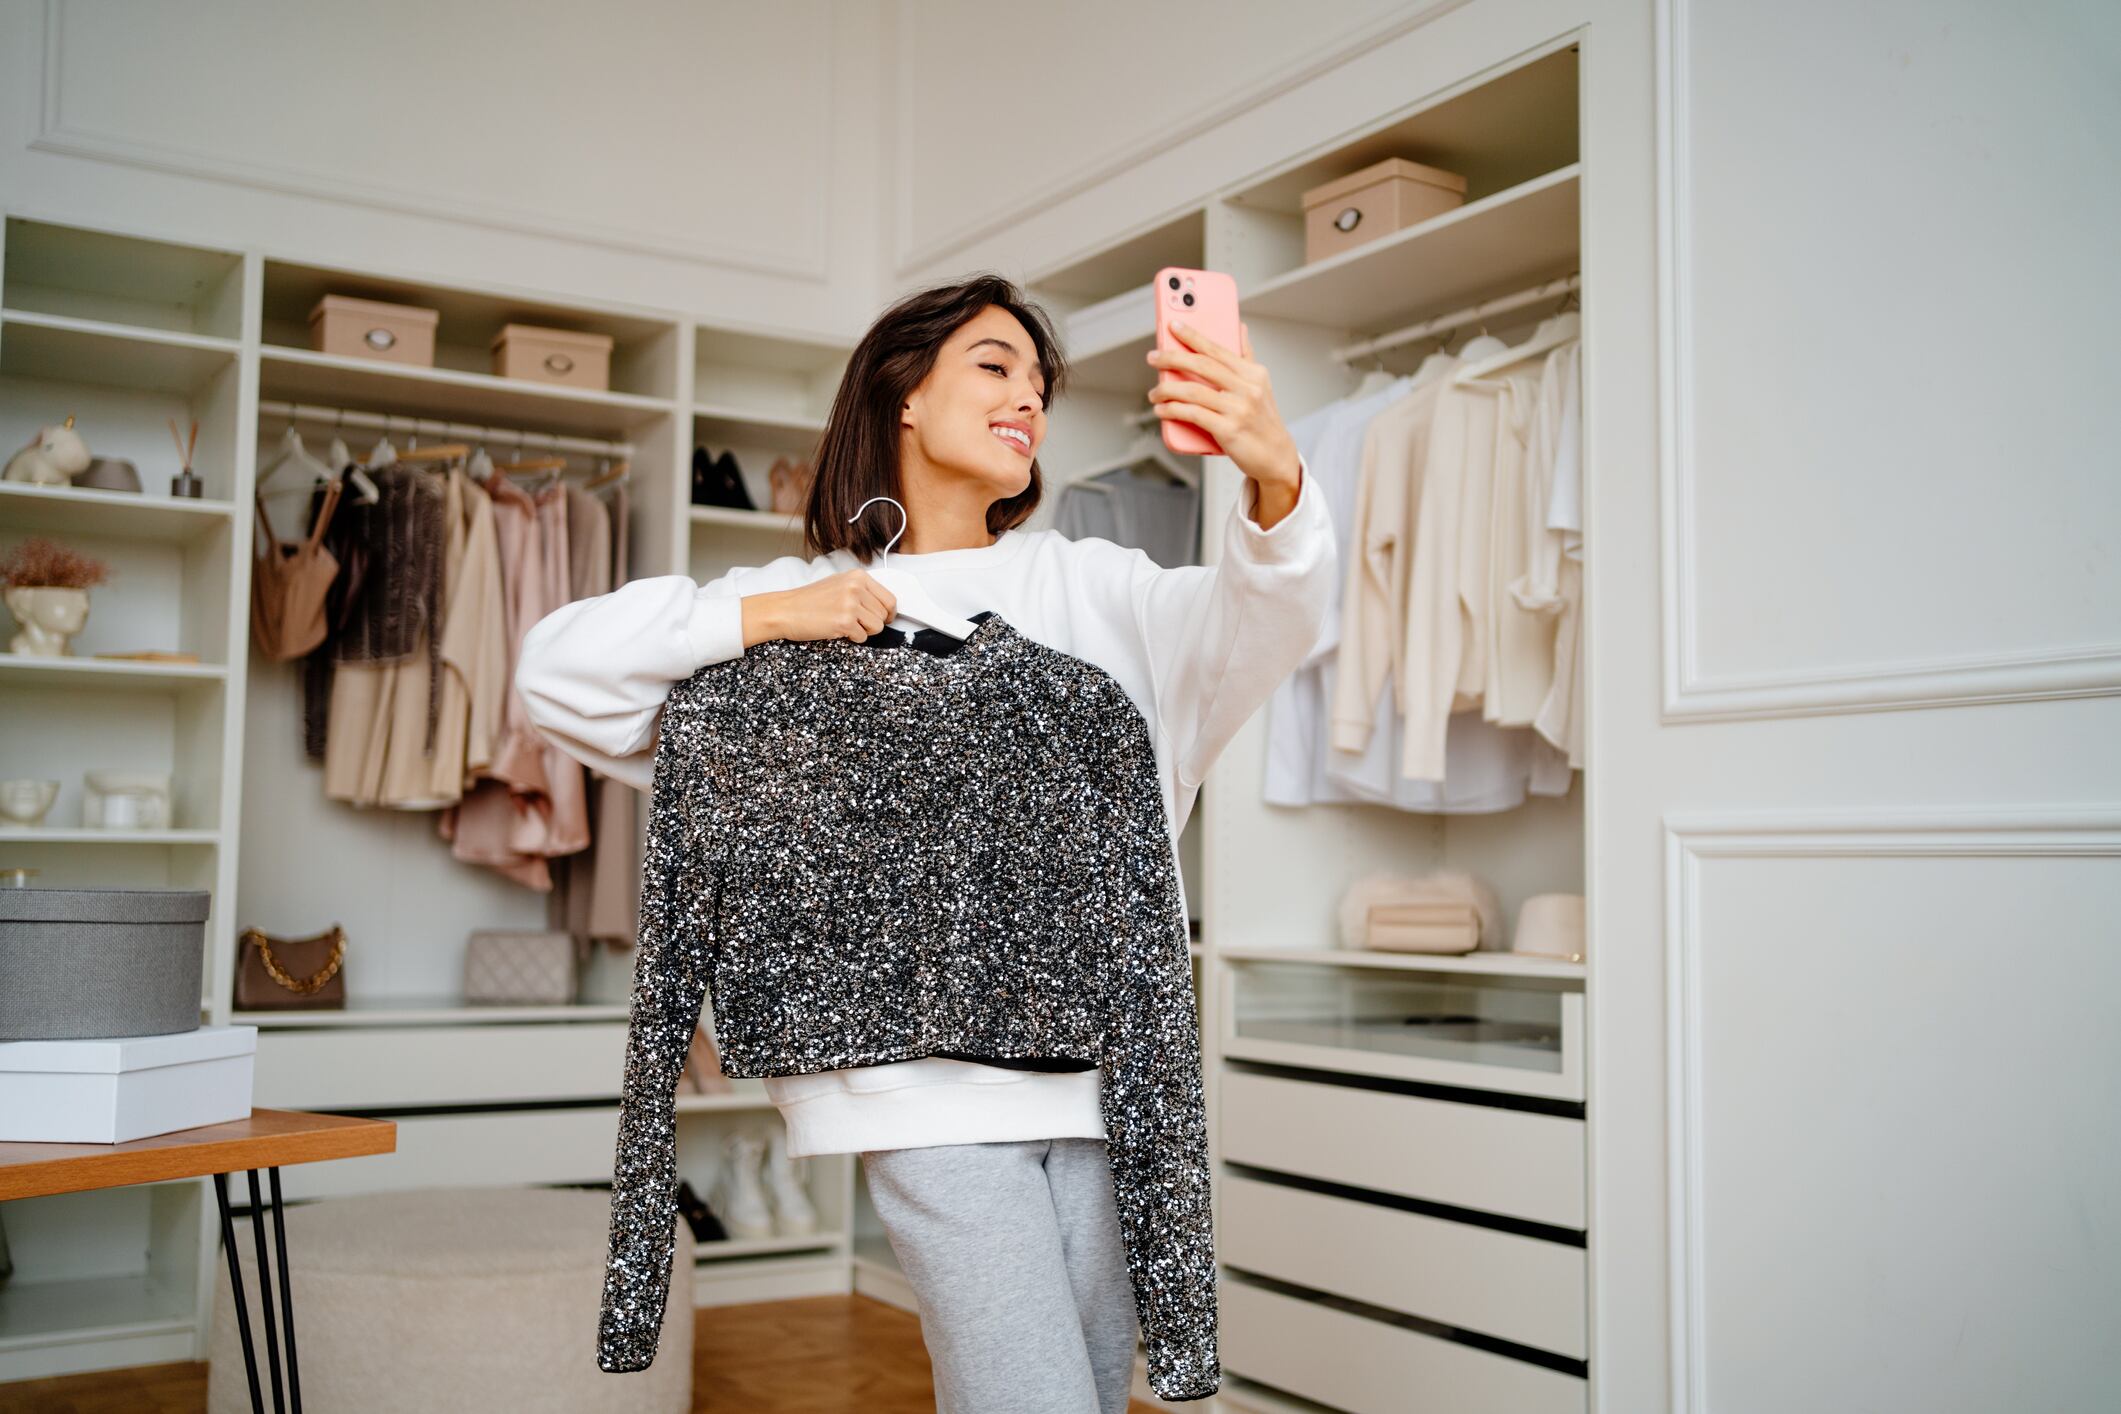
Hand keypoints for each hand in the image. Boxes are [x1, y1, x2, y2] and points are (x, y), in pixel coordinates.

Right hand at [743, 569, 896, 646]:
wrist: (786, 610)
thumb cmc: (810, 600)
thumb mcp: (839, 584)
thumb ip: (861, 591)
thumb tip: (884, 606)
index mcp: (858, 576)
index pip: (889, 599)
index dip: (889, 613)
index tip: (884, 618)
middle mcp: (857, 587)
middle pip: (884, 615)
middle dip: (873, 623)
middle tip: (856, 623)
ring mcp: (851, 604)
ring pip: (876, 627)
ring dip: (864, 631)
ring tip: (846, 625)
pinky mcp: (844, 621)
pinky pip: (862, 637)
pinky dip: (852, 638)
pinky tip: (837, 629)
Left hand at [1146, 320, 1301, 489]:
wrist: (1276, 456)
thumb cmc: (1262, 420)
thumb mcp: (1260, 385)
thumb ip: (1247, 356)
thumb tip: (1239, 327)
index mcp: (1253, 374)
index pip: (1217, 349)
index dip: (1193, 336)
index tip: (1173, 325)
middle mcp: (1247, 389)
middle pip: (1202, 365)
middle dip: (1172, 358)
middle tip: (1153, 357)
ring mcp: (1238, 410)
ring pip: (1193, 391)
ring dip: (1167, 390)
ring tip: (1154, 392)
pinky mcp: (1228, 430)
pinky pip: (1193, 414)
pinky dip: (1173, 410)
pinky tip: (1162, 410)